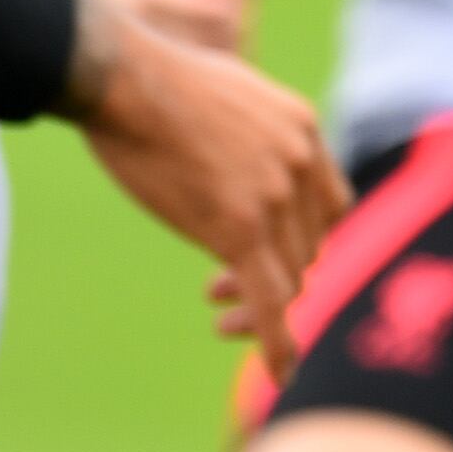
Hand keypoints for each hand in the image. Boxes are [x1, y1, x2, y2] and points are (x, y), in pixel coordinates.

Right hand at [60, 0, 345, 375]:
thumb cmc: (155, 82)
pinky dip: (278, 341)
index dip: (304, 241)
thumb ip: (255, 131)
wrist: (124, 79)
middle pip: (312, 246)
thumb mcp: (232, 93)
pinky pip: (272, 300)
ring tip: (222, 319)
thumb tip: (242, 150)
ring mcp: (274, 196)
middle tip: (223, 292)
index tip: (268, 257)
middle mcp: (302, 162)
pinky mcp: (239, 229)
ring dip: (265, 308)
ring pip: (293, 277)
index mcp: (304, 129)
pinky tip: (279, 371)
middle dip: (280, 276)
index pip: (329, 206)